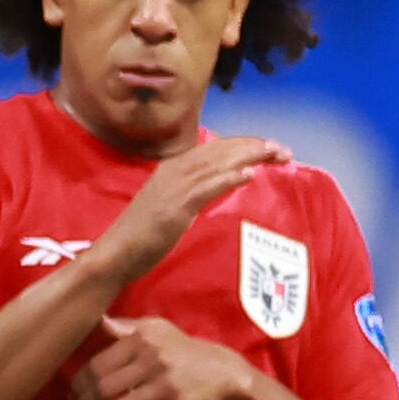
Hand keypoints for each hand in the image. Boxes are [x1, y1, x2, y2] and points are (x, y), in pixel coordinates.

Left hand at [72, 314, 251, 399]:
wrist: (223, 372)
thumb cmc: (180, 350)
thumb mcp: (156, 329)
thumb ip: (125, 327)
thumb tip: (98, 320)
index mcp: (142, 341)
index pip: (97, 366)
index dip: (79, 385)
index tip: (73, 394)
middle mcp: (152, 361)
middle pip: (103, 390)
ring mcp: (165, 387)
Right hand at [92, 134, 285, 281]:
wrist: (114, 255)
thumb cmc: (141, 234)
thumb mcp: (169, 203)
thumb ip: (193, 190)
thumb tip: (221, 182)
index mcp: (172, 168)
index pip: (215, 147)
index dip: (245, 144)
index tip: (271, 149)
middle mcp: (174, 171)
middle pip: (221, 151)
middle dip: (254, 147)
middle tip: (284, 149)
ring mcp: (174, 188)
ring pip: (218, 164)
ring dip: (249, 157)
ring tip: (275, 154)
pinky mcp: (175, 208)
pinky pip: (206, 188)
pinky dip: (228, 179)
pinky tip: (249, 175)